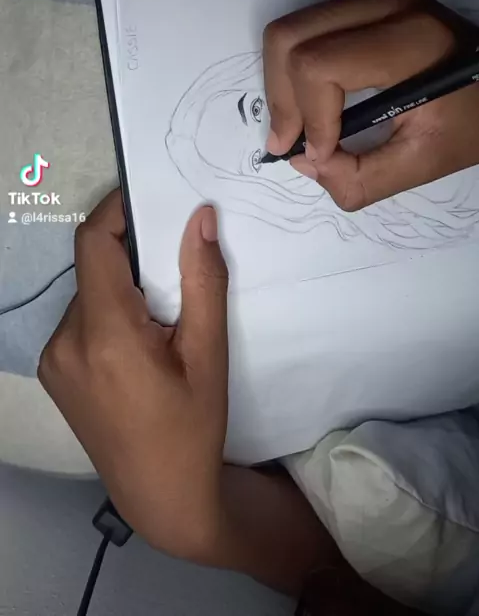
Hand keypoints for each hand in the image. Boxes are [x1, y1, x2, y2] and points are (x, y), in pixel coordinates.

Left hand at [39, 190, 228, 559]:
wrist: (161, 494)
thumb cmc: (192, 426)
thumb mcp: (209, 354)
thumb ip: (203, 280)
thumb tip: (200, 217)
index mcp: (105, 333)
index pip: (93, 243)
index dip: (118, 210)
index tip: (151, 200)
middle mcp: (65, 340)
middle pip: (93, 267)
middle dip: (132, 256)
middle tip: (175, 265)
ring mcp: (53, 359)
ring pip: (88, 293)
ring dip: (121, 288)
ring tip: (162, 316)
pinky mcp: (53, 372)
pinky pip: (80, 320)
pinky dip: (108, 313)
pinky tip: (140, 343)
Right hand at [263, 0, 478, 209]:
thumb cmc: (472, 121)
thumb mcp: (424, 164)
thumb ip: (359, 179)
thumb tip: (303, 161)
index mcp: (412, 43)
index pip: (319, 65)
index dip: (306, 114)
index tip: (320, 153)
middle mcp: (390, 5)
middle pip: (290, 38)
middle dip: (281, 97)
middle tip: (290, 141)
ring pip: (291, 29)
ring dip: (283, 83)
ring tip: (299, 124)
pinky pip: (308, 26)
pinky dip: (295, 68)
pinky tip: (312, 102)